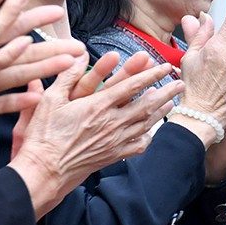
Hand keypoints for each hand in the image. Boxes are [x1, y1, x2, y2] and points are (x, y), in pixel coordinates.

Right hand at [7, 51, 182, 212]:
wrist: (45, 169)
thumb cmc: (44, 134)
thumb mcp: (50, 100)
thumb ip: (67, 76)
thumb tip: (78, 55)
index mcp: (98, 105)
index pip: (132, 86)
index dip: (150, 74)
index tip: (164, 66)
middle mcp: (111, 122)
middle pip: (147, 104)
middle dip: (166, 91)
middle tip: (180, 83)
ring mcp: (114, 140)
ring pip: (146, 123)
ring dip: (161, 111)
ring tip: (172, 101)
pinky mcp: (113, 155)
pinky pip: (138, 145)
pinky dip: (149, 136)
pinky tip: (152, 130)